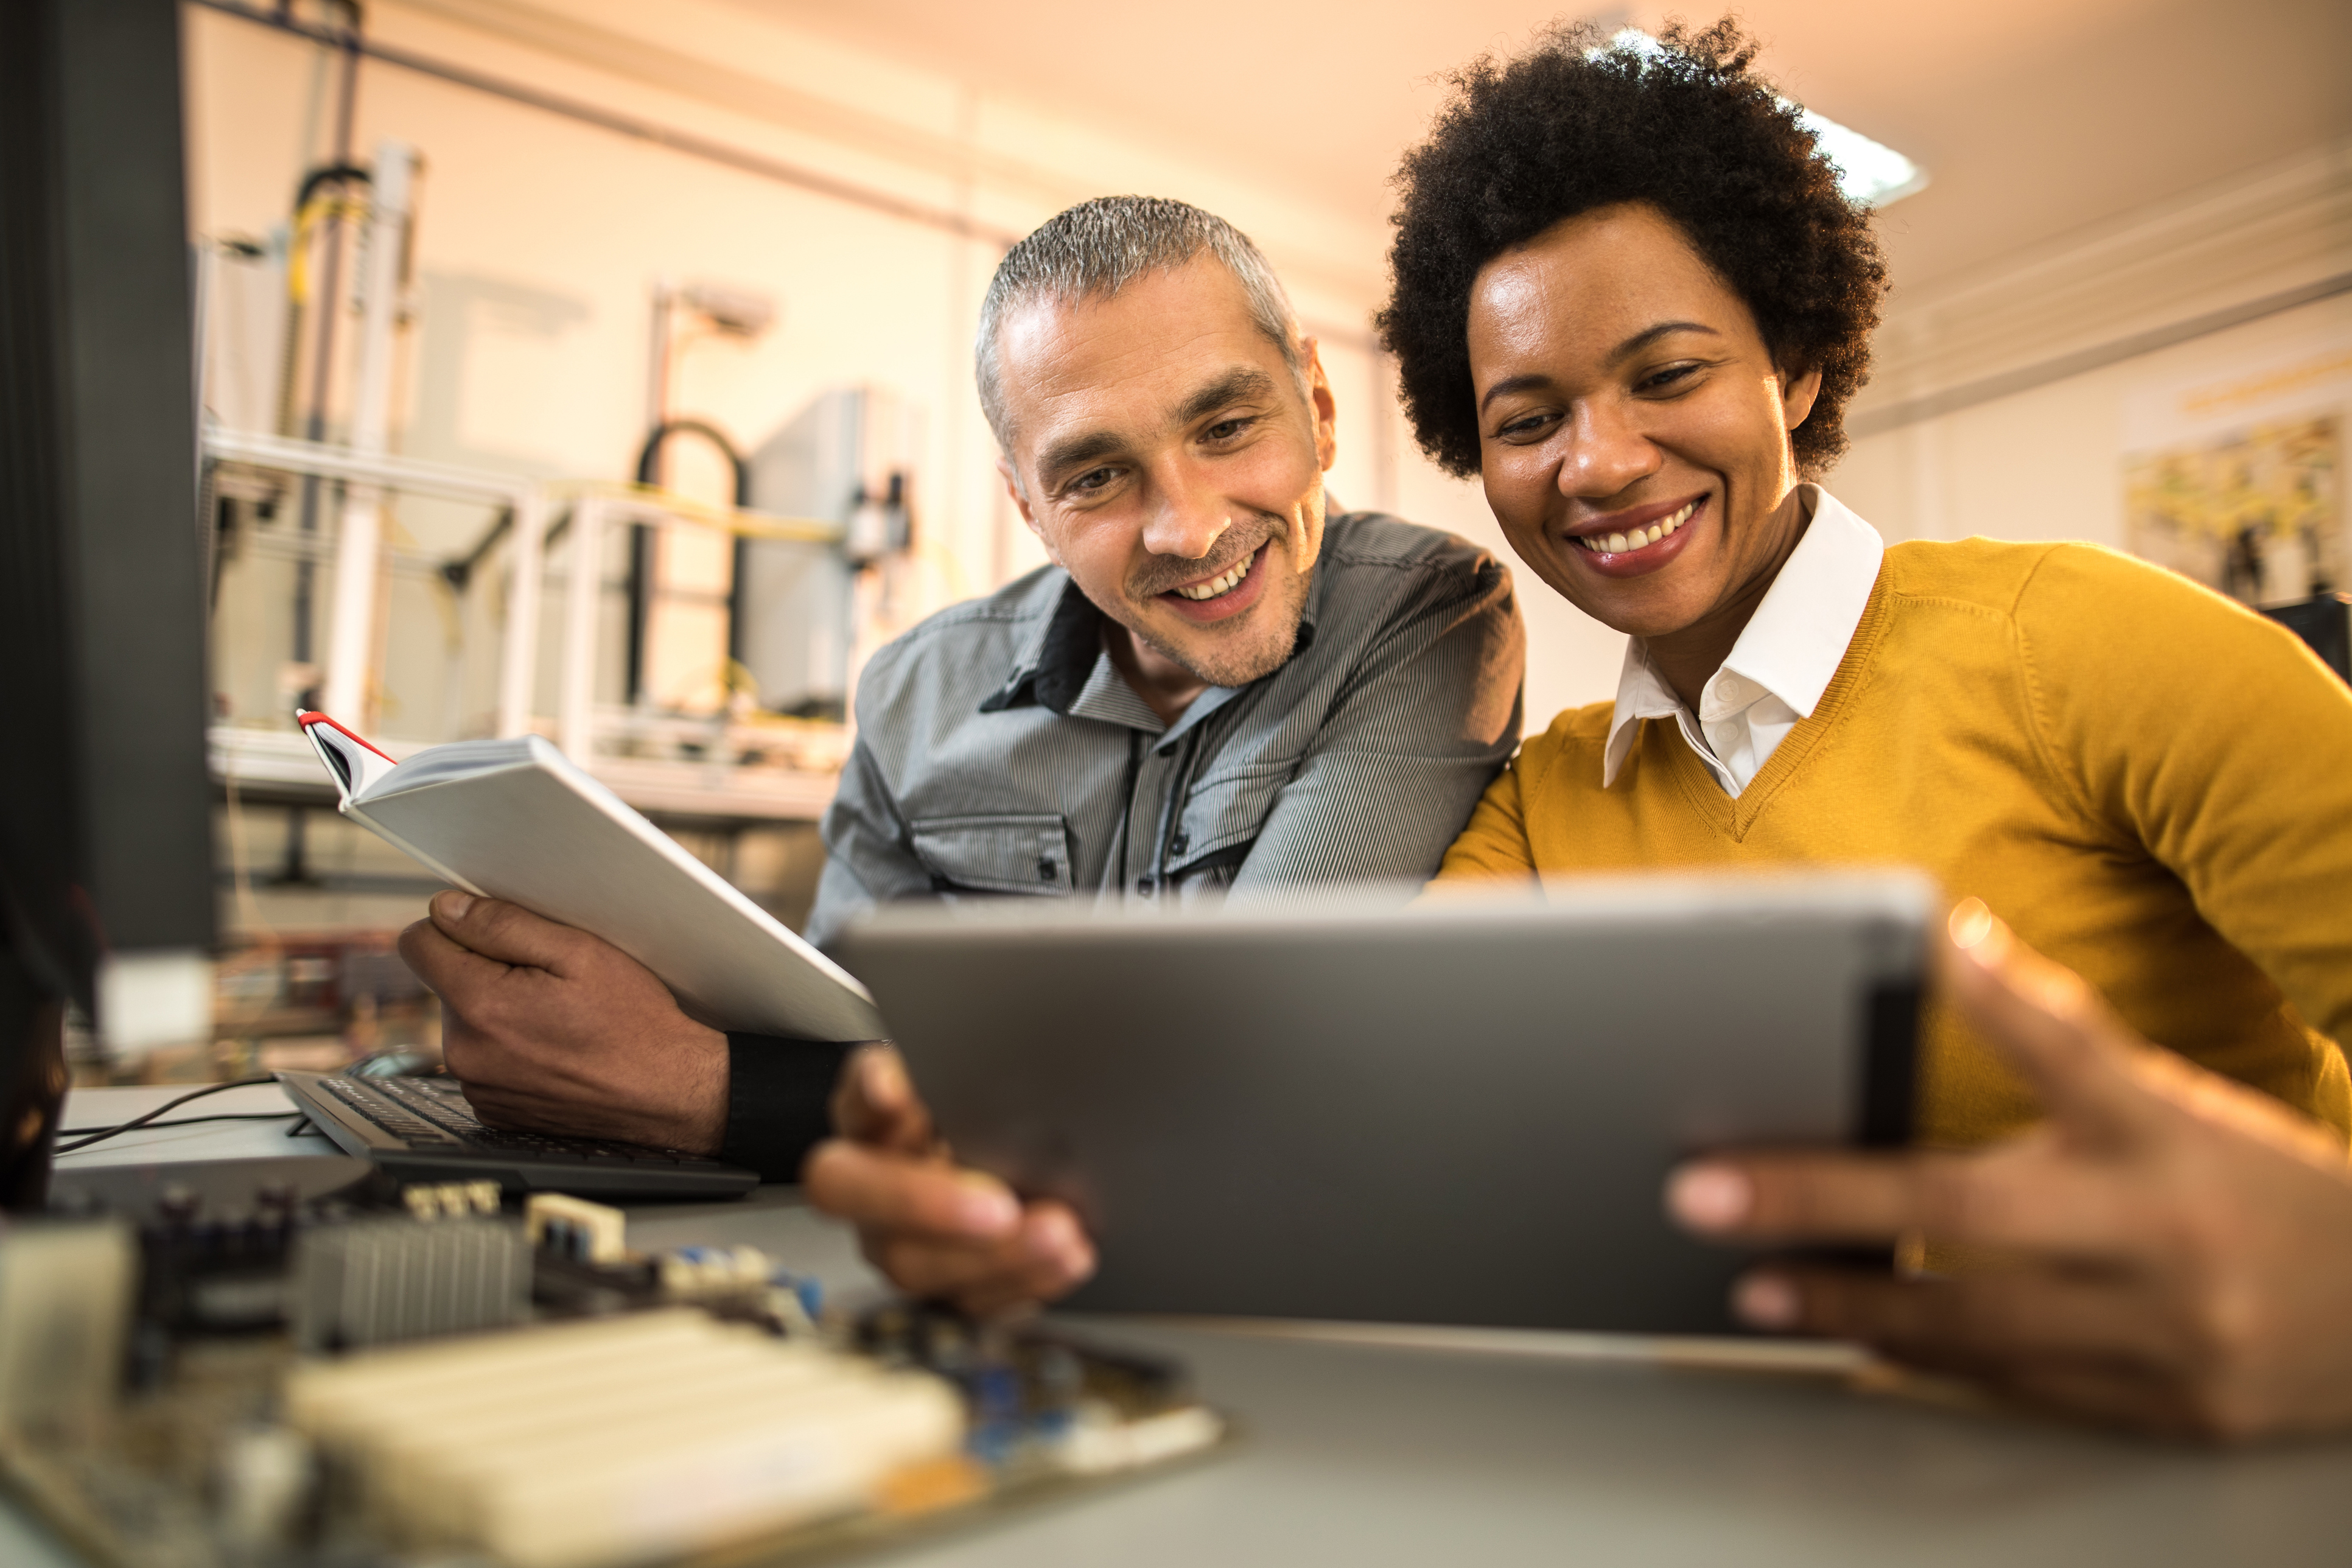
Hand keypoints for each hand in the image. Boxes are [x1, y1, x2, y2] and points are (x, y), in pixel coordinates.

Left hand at [397, 891, 728, 1154]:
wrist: (668, 1092)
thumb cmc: (635, 1023)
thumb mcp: (579, 952)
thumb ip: (504, 925)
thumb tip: (447, 909)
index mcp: (479, 1005)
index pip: (417, 943)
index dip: (454, 926)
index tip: (492, 931)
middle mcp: (465, 1052)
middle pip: (445, 983)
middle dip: (486, 972)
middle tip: (549, 981)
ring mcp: (478, 1086)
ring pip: (465, 1023)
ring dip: (498, 1012)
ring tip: (557, 1018)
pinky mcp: (494, 1109)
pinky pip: (483, 1061)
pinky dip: (509, 1050)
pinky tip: (554, 1048)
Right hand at [801, 1045, 1095, 1315]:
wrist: (1015, 1161)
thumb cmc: (986, 1117)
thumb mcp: (971, 1083)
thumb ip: (951, 1071)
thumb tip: (914, 1075)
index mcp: (871, 1122)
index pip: (853, 1104)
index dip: (867, 1097)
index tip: (893, 1090)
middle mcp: (871, 1190)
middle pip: (868, 1205)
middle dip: (933, 1208)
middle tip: (1001, 1206)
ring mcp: (899, 1244)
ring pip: (918, 1267)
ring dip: (996, 1256)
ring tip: (1059, 1233)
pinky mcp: (943, 1286)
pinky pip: (970, 1300)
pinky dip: (1024, 1283)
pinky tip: (1065, 1260)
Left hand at [1666, 899, 2351, 1439]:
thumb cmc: (2250, 1190)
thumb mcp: (2173, 1104)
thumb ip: (2067, 1049)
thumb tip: (1952, 949)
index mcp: (2166, 1128)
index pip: (2067, 1045)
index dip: (1987, 992)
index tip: (1910, 941)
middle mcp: (2163, 1226)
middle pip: (1967, 1205)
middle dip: (1824, 1199)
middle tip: (1704, 1192)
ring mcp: (2167, 1330)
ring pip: (1975, 1321)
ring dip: (1850, 1304)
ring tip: (1753, 1286)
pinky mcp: (2165, 1408)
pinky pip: (2017, 1389)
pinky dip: (1926, 1363)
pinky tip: (1851, 1344)